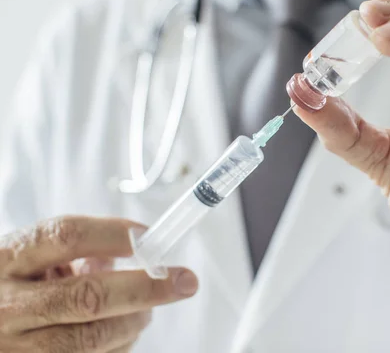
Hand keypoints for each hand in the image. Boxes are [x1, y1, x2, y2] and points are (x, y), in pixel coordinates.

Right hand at [0, 216, 198, 351]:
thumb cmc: (10, 286)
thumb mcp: (29, 257)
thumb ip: (74, 250)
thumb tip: (138, 250)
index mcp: (9, 260)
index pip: (67, 236)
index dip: (116, 234)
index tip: (150, 236)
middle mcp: (8, 306)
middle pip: (89, 297)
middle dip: (147, 288)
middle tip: (185, 281)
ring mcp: (17, 349)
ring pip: (93, 340)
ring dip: (134, 322)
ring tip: (145, 310)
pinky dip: (119, 347)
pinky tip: (120, 334)